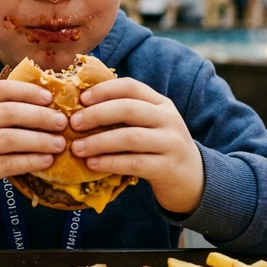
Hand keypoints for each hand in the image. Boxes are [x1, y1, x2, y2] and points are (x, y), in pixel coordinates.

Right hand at [0, 81, 67, 216]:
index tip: (50, 97)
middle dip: (39, 116)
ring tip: (59, 143)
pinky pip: (6, 164)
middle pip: (7, 113)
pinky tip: (46, 161)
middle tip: (62, 122)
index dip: (27, 91)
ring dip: (39, 140)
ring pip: (9, 139)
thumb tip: (43, 106)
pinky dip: (30, 161)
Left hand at [69, 78, 203, 213]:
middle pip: (128, 109)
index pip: (131, 87)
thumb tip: (81, 107)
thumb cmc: (159, 148)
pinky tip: (92, 164)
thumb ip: (126, 115)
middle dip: (97, 114)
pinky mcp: (168, 168)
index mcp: (161, 103)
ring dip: (99, 142)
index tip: (81, 98)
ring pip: (130, 137)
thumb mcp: (150, 125)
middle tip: (73, 123)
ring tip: (77, 148)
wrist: (193, 179)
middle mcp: (168, 119)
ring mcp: (171, 143)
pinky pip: (134, 163)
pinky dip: (110, 162)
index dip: (104, 90)